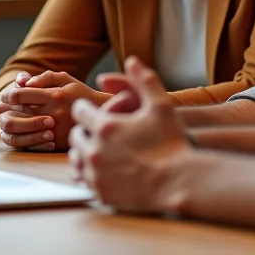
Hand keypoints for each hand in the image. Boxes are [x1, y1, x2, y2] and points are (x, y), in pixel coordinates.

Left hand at [0, 71, 109, 151]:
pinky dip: (22, 137)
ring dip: (9, 126)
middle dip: (4, 111)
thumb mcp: (66, 79)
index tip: (6, 95)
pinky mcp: (58, 145)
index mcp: (55, 95)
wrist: (104, 117)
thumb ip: (44, 77)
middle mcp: (54, 114)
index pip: (21, 95)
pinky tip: (18, 132)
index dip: (9, 94)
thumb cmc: (81, 94)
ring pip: (21, 132)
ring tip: (4, 121)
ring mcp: (56, 132)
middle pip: (18, 115)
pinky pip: (32, 143)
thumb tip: (23, 82)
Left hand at [68, 57, 192, 213]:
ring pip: (76, 158)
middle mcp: (95, 150)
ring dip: (85, 151)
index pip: (79, 110)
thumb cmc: (172, 143)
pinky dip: (90, 173)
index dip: (87, 109)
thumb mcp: (161, 105)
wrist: (179, 183)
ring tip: (101, 150)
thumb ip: (144, 80)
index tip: (96, 112)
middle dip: (85, 131)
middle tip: (100, 132)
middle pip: (75, 135)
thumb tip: (131, 61)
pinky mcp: (100, 192)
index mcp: (105, 126)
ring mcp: (96, 174)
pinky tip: (105, 169)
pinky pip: (84, 179)